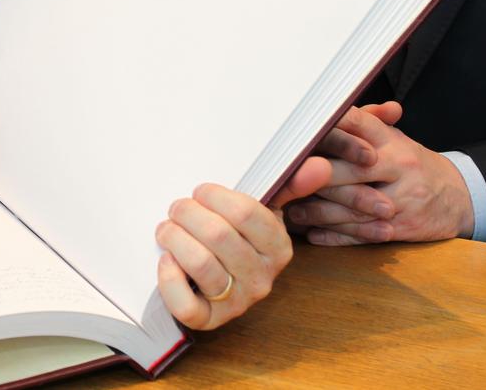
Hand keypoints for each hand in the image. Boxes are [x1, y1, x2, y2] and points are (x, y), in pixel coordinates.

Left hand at [156, 181, 306, 330]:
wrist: (216, 281)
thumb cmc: (237, 238)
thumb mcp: (264, 211)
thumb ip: (289, 186)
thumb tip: (319, 165)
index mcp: (278, 248)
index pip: (246, 213)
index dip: (215, 196)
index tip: (200, 191)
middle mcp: (262, 278)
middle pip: (218, 235)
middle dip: (188, 214)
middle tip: (177, 208)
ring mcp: (236, 302)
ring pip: (201, 264)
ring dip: (175, 239)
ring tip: (167, 230)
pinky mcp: (209, 321)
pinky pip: (187, 305)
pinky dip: (170, 280)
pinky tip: (167, 260)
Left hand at [282, 102, 402, 235]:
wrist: (459, 198)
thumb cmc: (412, 165)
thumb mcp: (394, 140)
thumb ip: (363, 124)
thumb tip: (331, 104)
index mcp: (391, 142)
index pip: (357, 126)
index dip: (328, 126)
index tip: (298, 132)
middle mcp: (399, 167)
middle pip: (351, 170)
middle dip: (316, 177)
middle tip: (285, 181)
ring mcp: (402, 200)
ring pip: (354, 208)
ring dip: (319, 212)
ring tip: (292, 211)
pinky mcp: (403, 228)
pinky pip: (365, 234)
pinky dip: (336, 236)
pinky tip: (313, 234)